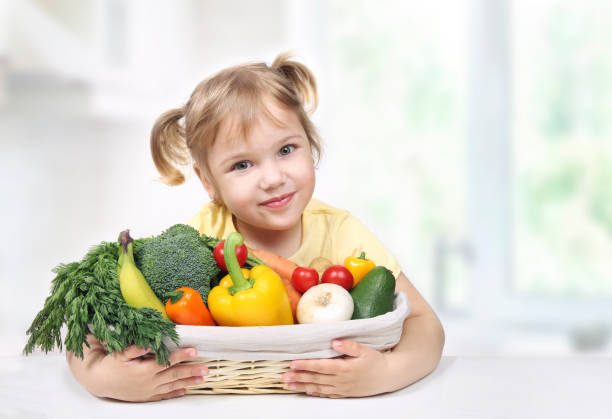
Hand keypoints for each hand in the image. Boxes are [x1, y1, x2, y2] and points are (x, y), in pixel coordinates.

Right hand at [83, 344, 207, 401]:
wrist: (99, 381)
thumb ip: (135, 348)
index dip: (181, 355)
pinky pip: (163, 395)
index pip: (167, 361)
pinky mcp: (146, 396)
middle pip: (174, 375)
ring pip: (172, 385)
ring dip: (188, 382)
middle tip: (206, 368)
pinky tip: (184, 391)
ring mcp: (149, 390)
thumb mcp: (120, 354)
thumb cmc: (111, 364)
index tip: (194, 350)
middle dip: (191, 371)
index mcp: (145, 369)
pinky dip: (175, 393)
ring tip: (201, 379)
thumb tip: (149, 342)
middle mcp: (149, 381)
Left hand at [282, 339, 389, 397]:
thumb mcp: (364, 349)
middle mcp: (340, 380)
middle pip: (315, 378)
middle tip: (283, 377)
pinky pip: (327, 394)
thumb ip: (349, 345)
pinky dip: (315, 393)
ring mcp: (342, 388)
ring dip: (302, 386)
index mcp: (344, 368)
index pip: (320, 366)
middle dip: (298, 377)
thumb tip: (334, 341)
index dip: (305, 365)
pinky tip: (307, 391)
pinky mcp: (344, 393)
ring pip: (318, 388)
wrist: (388, 377)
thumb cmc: (376, 361)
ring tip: (289, 385)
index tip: (292, 364)